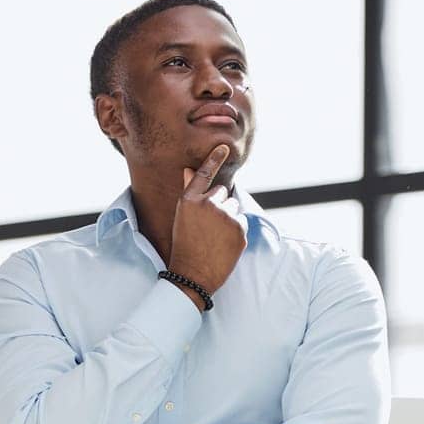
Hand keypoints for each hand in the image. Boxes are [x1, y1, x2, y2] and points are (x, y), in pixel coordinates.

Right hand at [168, 144, 245, 298]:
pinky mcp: (239, 229)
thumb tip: (188, 169)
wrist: (192, 276)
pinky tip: (224, 244)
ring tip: (215, 237)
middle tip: (208, 228)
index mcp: (189, 200)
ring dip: (229, 218)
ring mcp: (225, 216)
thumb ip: (190, 193)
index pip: (204, 174)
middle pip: (222, 193)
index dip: (214, 159)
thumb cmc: (184, 247)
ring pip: (233, 207)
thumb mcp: (181, 218)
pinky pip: (241, 221)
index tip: (225, 147)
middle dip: (219, 206)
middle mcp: (208, 204)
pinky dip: (236, 231)